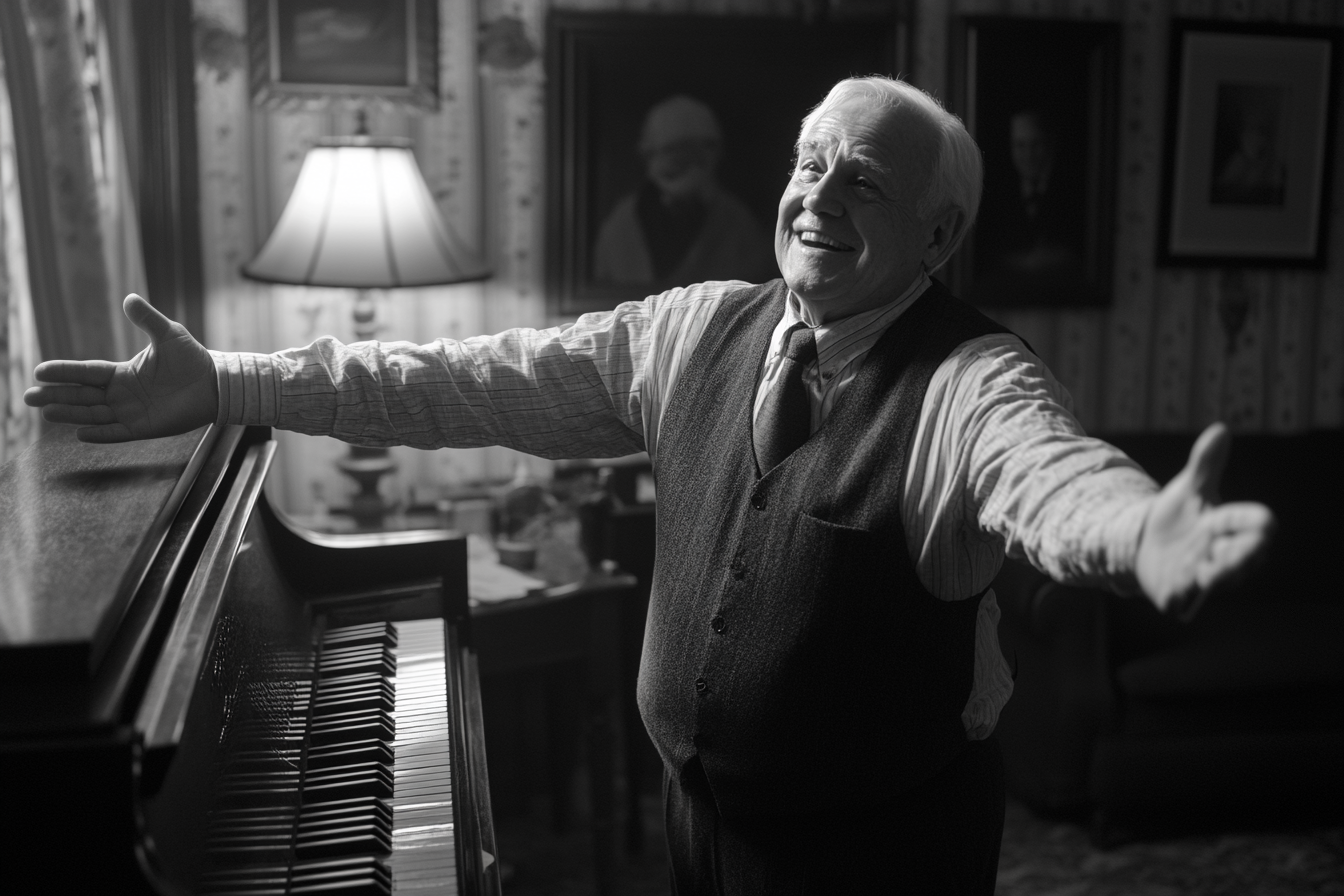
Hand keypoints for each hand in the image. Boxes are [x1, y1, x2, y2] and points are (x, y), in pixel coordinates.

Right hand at [24, 294, 217, 442]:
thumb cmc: (192, 359)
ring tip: (46, 412)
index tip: (40, 371)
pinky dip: (100, 434)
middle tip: (29, 397)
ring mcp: (131, 412)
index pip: (86, 372)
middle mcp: (122, 394)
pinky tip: (80, 434)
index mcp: (122, 373)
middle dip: (56, 396)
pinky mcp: (145, 428)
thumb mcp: (168, 334)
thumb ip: (147, 319)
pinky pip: (118, 432)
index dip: (64, 372)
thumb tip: (129, 297)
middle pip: (82, 395)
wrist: (216, 383)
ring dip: (71, 414)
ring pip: (94, 414)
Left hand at [1135, 422, 1275, 618]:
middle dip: (1242, 556)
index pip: (1256, 524)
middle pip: (1245, 558)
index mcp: (1230, 526)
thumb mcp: (1189, 488)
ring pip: (1218, 582)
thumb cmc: (1177, 515)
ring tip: (1204, 572)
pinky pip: (1184, 600)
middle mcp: (1225, 555)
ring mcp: (1204, 577)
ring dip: (1212, 576)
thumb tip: (1220, 429)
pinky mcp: (1180, 595)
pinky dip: (1180, 594)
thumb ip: (1205, 463)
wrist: (1144, 543)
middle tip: (1235, 550)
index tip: (1267, 522)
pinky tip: (1173, 590)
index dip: (1260, 523)